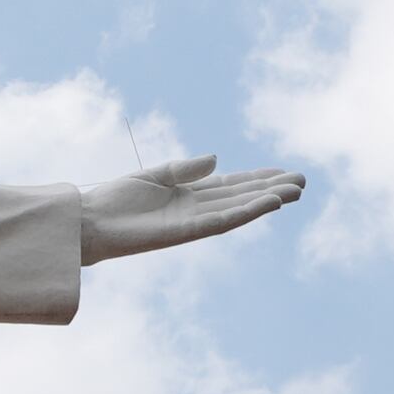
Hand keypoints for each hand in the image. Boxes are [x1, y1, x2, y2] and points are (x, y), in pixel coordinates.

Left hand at [77, 154, 301, 262]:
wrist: (90, 222)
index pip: (232, 186)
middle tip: (302, 181)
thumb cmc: (115, 200)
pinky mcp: (186, 233)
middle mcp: (196, 209)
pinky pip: (223, 221)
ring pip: (239, 210)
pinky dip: (247, 212)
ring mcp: (193, 222)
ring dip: (267, 201)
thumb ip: (185, 168)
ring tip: (296, 191)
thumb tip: (217, 159)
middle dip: (271, 189)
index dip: (258, 179)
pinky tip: (268, 202)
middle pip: (242, 197)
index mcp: (189, 194)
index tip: (284, 173)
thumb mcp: (154, 175)